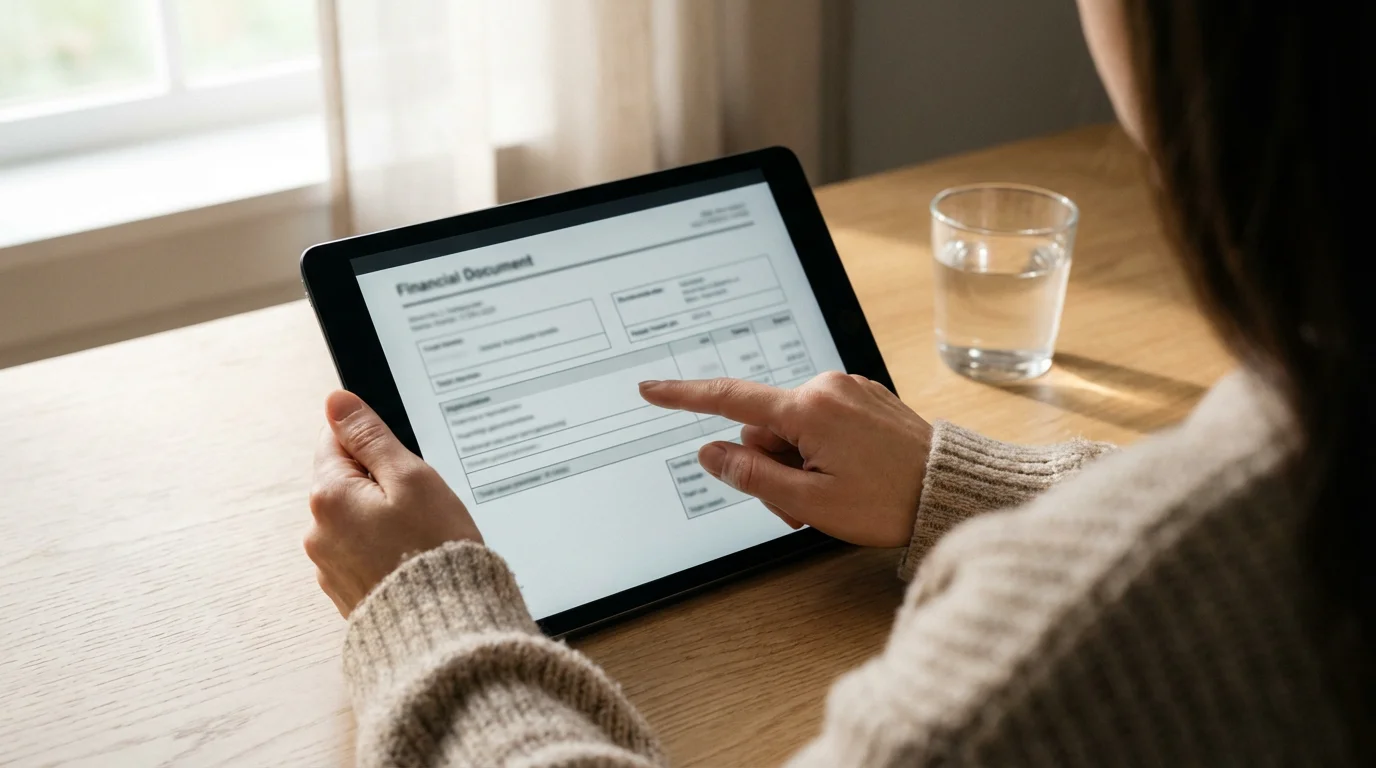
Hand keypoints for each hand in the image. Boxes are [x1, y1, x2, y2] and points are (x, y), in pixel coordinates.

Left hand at [305, 390, 481, 616]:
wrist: (442, 629)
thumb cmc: (434, 551)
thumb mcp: (412, 478)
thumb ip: (371, 437)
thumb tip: (336, 402)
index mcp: (329, 496)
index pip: (339, 440)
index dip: (379, 446)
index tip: (407, 466)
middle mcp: (318, 531)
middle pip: (348, 481)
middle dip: (385, 485)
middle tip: (423, 506)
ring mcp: (329, 565)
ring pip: (358, 519)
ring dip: (386, 520)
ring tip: (423, 539)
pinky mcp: (346, 591)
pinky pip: (364, 553)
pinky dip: (386, 551)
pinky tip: (414, 562)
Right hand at [639, 372, 931, 546]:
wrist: (952, 492)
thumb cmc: (888, 503)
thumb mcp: (810, 501)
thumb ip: (752, 475)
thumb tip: (711, 452)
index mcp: (808, 409)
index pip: (729, 399)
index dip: (683, 396)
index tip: (651, 389)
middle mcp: (826, 387)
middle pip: (764, 428)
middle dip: (771, 466)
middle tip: (803, 505)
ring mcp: (849, 390)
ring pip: (793, 429)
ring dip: (798, 463)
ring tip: (832, 495)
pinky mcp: (865, 398)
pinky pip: (821, 422)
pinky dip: (821, 451)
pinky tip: (849, 476)